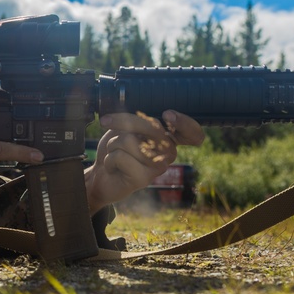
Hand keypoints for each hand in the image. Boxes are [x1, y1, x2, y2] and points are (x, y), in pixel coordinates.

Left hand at [85, 110, 204, 211]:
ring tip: (115, 154)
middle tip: (111, 132)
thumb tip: (134, 122)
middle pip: (151, 126)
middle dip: (122, 123)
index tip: (167, 115)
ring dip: (112, 144)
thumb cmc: (115, 149)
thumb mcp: (124, 128)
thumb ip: (134, 121)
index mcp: (169, 138)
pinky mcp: (144, 178)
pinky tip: (114, 168)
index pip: (193, 133)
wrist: (100, 176)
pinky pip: (121, 156)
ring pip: (129, 140)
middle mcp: (169, 152)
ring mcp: (159, 167)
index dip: (186, 123)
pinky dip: (109, 159)